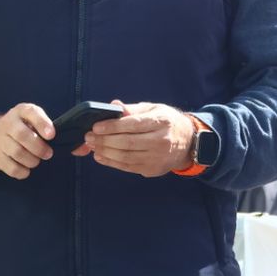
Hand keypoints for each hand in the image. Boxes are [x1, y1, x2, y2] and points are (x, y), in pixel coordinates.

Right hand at [0, 104, 55, 178]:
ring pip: (17, 152)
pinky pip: (10, 167)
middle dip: (39, 148)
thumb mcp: (29, 118)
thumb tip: (54, 137)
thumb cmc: (18, 126)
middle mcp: (7, 124)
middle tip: (48, 154)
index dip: (42, 124)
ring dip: (32, 160)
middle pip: (22, 135)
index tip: (51, 135)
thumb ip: (41, 123)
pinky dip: (22, 171)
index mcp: (20, 111)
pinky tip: (26, 170)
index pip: (30, 112)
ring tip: (36, 161)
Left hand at [80, 101, 196, 177]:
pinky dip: (111, 162)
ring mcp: (157, 157)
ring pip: (125, 157)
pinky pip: (127, 167)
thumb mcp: (154, 109)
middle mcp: (161, 140)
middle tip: (89, 137)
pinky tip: (100, 156)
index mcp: (162, 122)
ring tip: (92, 146)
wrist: (187, 142)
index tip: (96, 126)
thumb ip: (132, 109)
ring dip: (105, 152)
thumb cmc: (167, 122)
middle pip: (127, 142)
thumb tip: (114, 105)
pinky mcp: (152, 170)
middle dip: (104, 140)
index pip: (133, 124)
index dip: (112, 126)